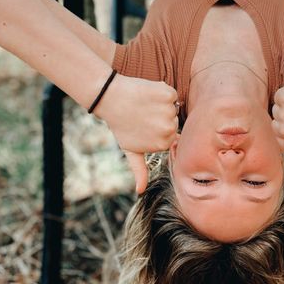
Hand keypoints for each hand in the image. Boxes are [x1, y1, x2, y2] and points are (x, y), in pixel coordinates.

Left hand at [95, 74, 178, 192]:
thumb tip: (140, 191)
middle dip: (161, 118)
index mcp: (163, 144)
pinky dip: (162, 92)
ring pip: (173, 107)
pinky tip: (147, 95)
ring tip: (144, 106)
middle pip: (174, 121)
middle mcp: (169, 129)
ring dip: (161, 105)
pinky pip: (171, 94)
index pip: (171, 135)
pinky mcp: (167, 94)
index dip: (158, 130)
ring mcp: (169, 111)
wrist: (109, 99)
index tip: (144, 126)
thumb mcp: (131, 150)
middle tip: (143, 116)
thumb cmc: (120, 126)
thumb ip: (140, 170)